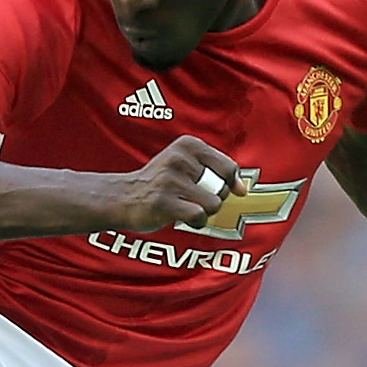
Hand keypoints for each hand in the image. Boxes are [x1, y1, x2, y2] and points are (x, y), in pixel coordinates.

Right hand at [111, 136, 245, 232]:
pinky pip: (199, 216)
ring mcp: (171, 180)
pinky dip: (196, 222)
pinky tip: (181, 217)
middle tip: (191, 197)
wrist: (124, 197)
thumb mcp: (188, 166)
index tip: (221, 190)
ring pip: (213, 204)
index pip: (228, 167)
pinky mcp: (163, 201)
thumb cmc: (161, 183)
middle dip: (213, 198)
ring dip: (204, 212)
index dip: (229, 183)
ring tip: (186, 207)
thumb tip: (242, 190)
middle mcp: (180, 158)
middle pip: (222, 188)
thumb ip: (218, 173)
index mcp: (188, 144)